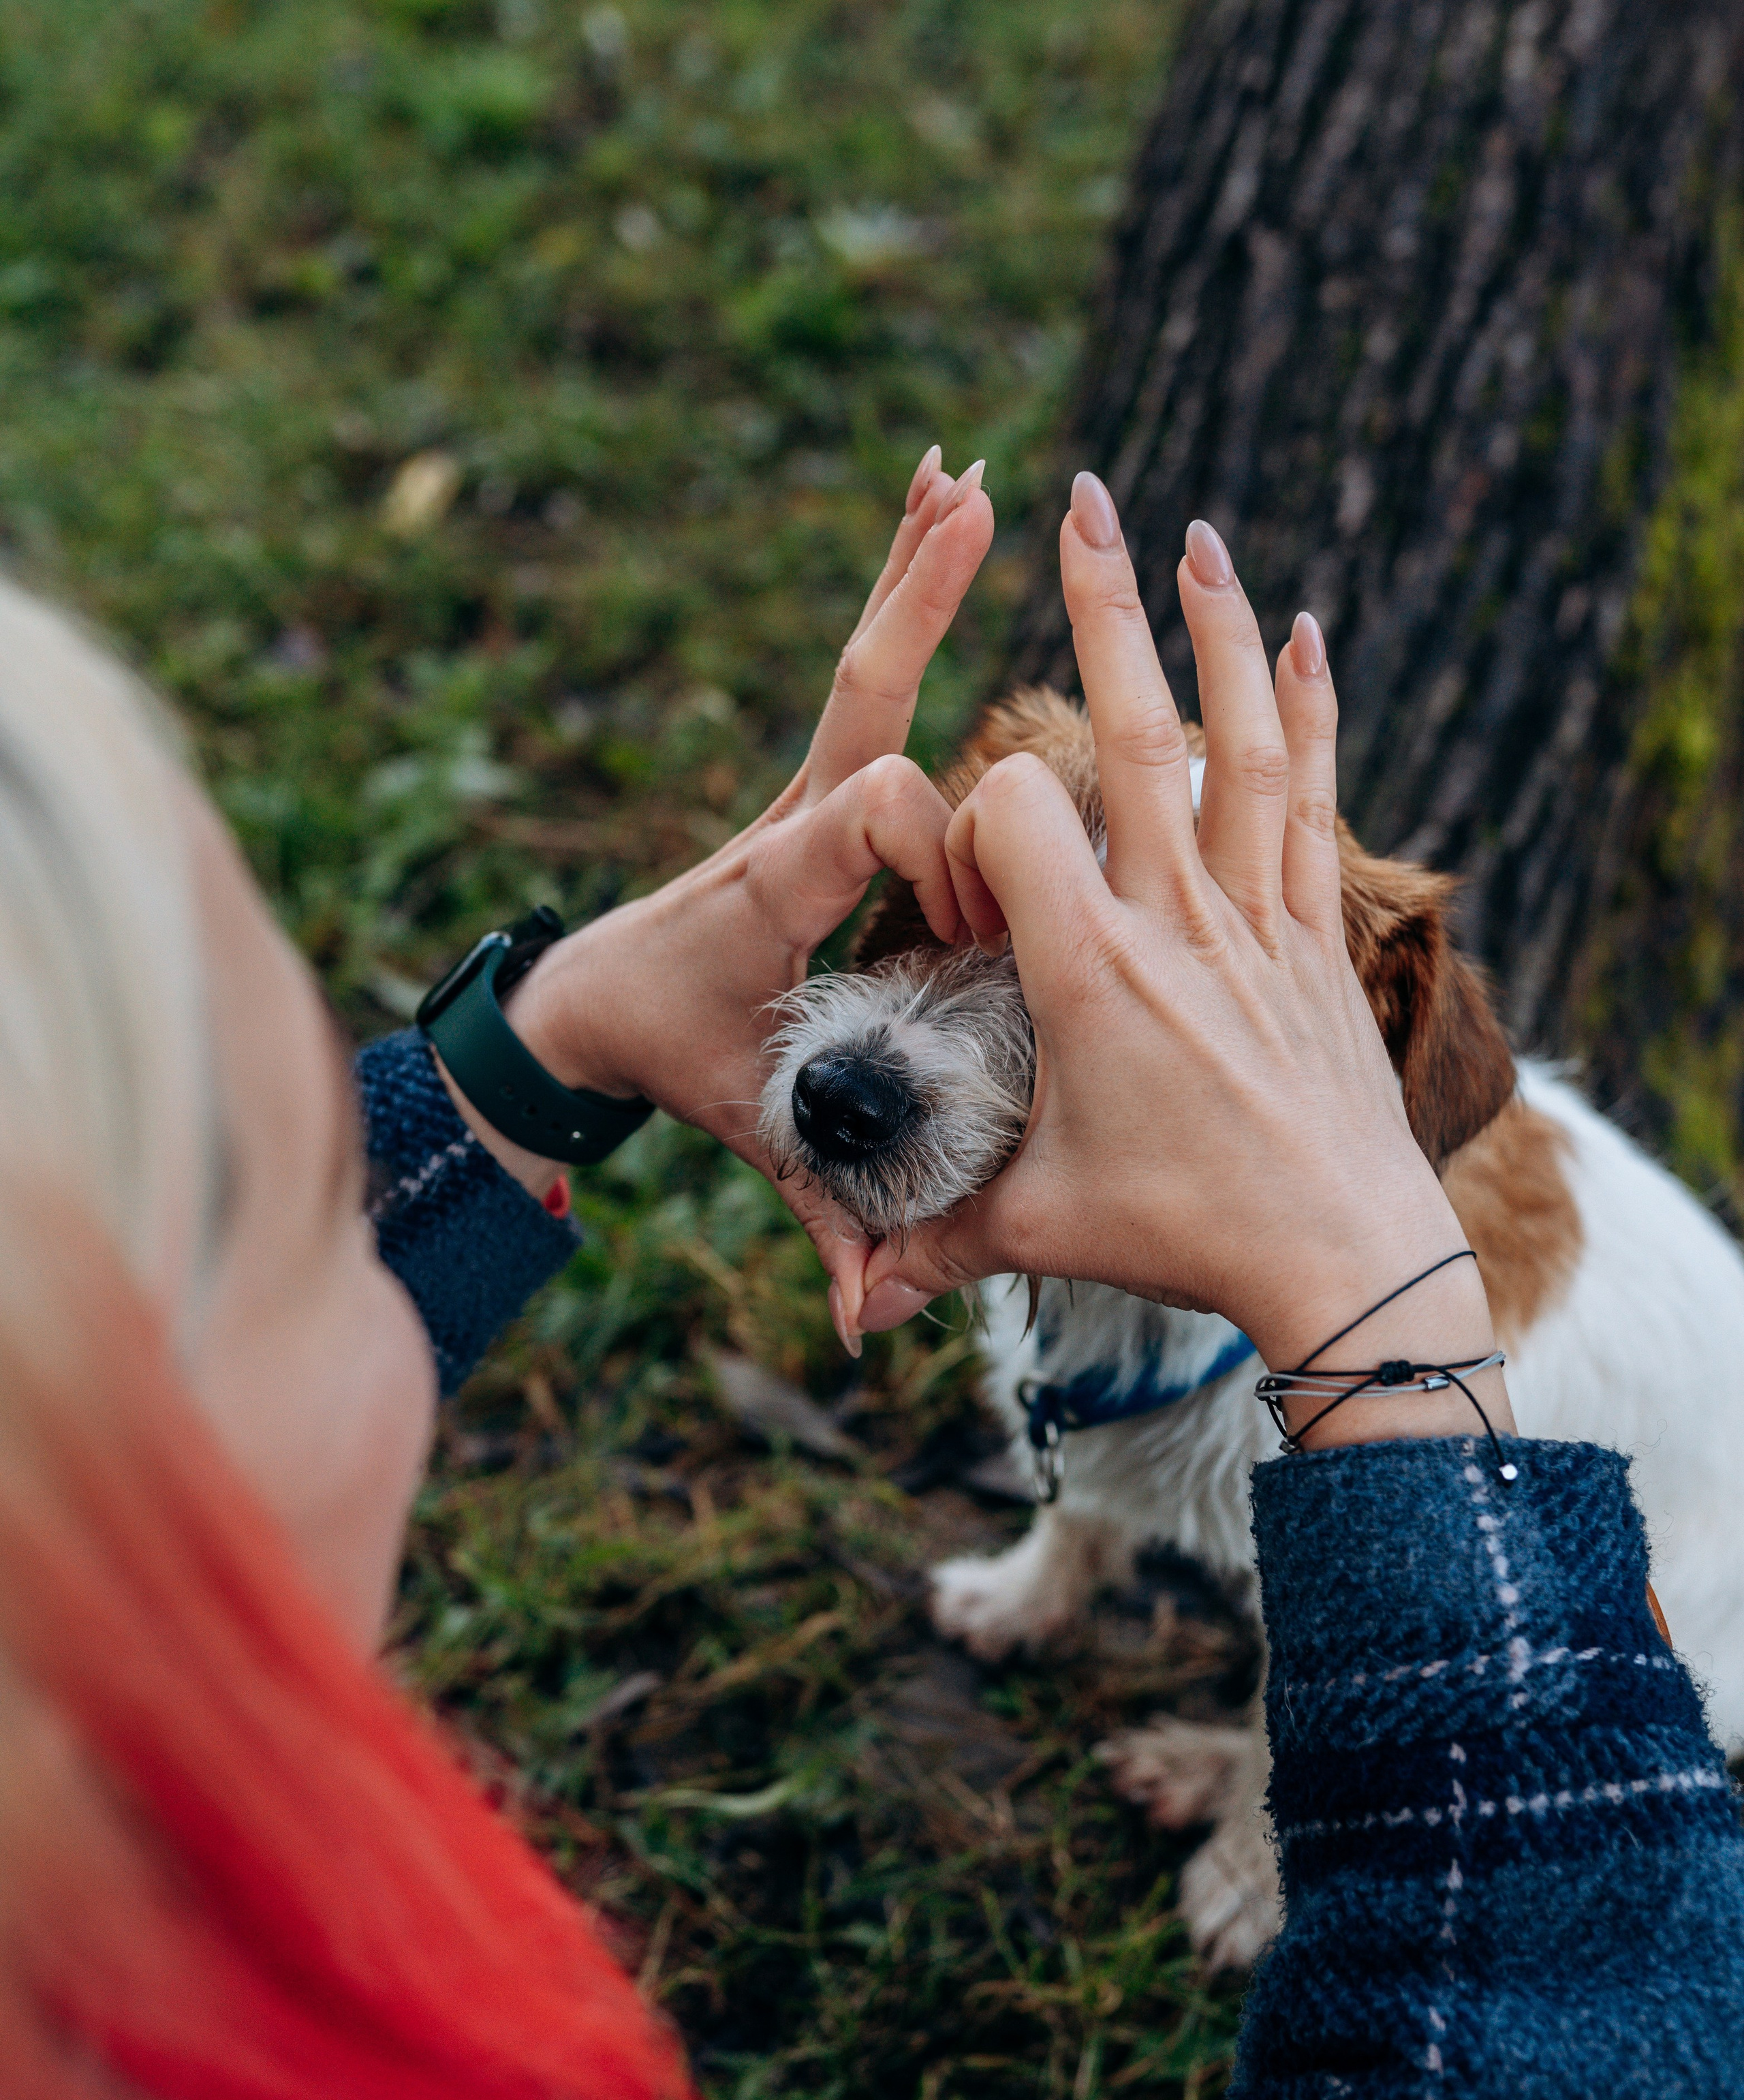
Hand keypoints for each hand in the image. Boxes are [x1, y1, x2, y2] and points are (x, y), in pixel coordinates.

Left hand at [449, 451, 995, 1292]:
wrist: (584, 1009)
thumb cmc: (672, 1064)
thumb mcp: (749, 1135)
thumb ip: (817, 1220)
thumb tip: (859, 1324)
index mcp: (775, 894)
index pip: (864, 816)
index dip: (930, 847)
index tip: (967, 920)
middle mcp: (789, 828)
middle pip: (859, 697)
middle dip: (918, 607)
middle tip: (979, 505)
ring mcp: (800, 801)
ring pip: (862, 669)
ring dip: (913, 575)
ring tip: (965, 476)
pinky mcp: (812, 798)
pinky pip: (864, 686)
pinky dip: (901, 606)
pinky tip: (934, 531)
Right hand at [842, 477, 1510, 1448]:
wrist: (1347, 1259)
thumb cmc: (1183, 1239)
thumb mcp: (1036, 1232)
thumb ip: (930, 1240)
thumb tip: (855, 1304)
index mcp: (1088, 973)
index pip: (1015, 814)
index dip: (974, 814)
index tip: (969, 880)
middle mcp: (1177, 920)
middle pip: (1136, 731)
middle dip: (1103, 607)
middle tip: (1086, 499)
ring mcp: (1257, 918)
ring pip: (1240, 742)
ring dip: (1216, 629)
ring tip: (1196, 533)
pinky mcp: (1313, 937)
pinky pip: (1313, 799)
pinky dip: (1310, 711)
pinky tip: (1307, 637)